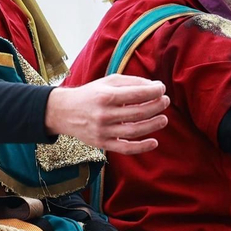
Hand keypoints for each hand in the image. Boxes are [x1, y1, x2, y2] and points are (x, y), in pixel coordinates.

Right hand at [44, 75, 168, 153]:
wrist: (64, 112)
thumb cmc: (90, 94)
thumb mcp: (107, 82)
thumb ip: (130, 82)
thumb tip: (154, 87)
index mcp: (105, 96)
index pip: (136, 94)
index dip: (153, 91)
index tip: (162, 88)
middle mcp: (104, 114)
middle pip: (138, 112)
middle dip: (156, 106)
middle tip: (165, 101)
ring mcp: (103, 131)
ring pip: (135, 130)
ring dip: (153, 125)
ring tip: (164, 118)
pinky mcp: (103, 143)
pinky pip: (125, 148)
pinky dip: (142, 147)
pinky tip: (154, 142)